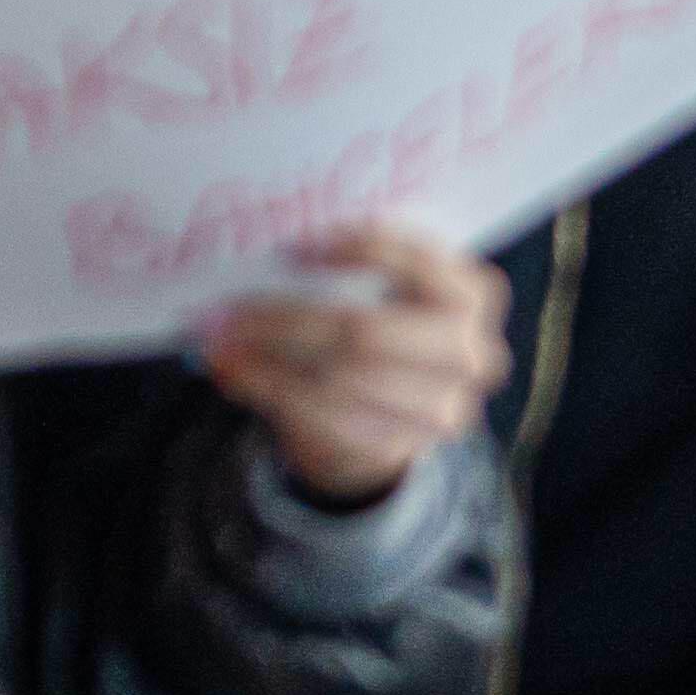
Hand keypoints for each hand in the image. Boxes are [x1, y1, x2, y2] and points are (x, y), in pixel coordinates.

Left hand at [201, 226, 508, 504]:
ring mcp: (443, 409)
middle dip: (289, 317)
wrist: (402, 410)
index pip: (415, 261)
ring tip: (221, 338)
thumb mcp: (391, 284)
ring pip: (338, 379)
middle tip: (230, 305)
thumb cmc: (388, 317)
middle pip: (365, 332)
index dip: (355, 250)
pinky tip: (234, 371)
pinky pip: (324, 418)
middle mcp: (472, 353)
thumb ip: (353, 265)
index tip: (294, 247)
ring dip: (268, 358)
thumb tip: (269, 257)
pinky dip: (270, 389)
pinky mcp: (400, 446)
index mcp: (474, 294)